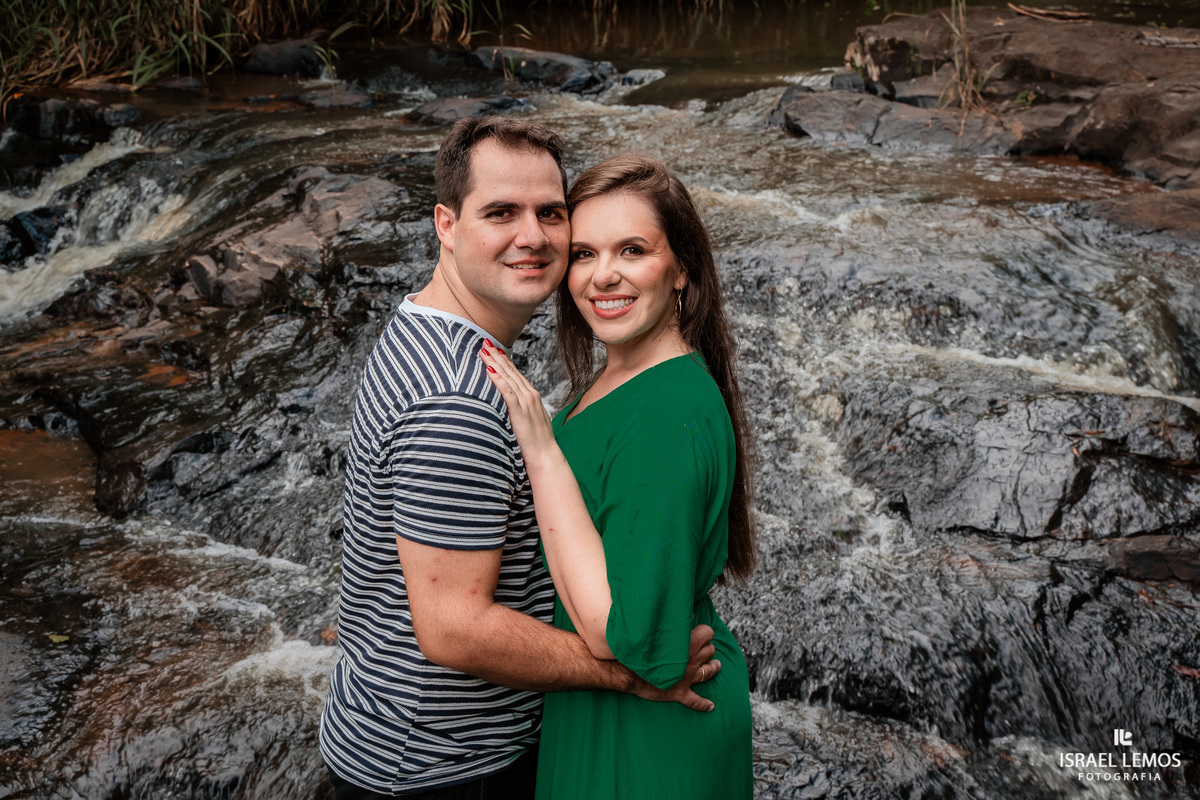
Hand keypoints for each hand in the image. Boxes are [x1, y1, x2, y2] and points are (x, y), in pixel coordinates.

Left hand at [479, 342, 558, 467]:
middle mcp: (530, 395)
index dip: (504, 361)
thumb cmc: (537, 443)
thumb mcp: (529, 422)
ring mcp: (526, 402)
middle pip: (510, 371)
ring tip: (483, 350)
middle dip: (497, 356)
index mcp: (531, 397)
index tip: (494, 349)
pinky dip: (498, 379)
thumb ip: (520, 411)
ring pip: (508, 377)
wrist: (546, 455)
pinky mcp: (520, 411)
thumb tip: (509, 409)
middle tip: (485, 342)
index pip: (516, 374)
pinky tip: (489, 370)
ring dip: (495, 362)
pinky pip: (507, 391)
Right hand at [630, 624, 720, 711]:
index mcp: (689, 642)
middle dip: (707, 648)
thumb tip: (691, 613)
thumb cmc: (643, 647)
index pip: (708, 633)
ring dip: (713, 667)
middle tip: (703, 647)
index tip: (700, 631)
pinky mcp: (680, 693)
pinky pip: (696, 701)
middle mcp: (692, 660)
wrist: (628, 670)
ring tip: (716, 665)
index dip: (704, 631)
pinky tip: (710, 706)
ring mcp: (688, 678)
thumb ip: (677, 621)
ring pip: (709, 671)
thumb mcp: (659, 629)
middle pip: (710, 651)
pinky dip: (704, 704)